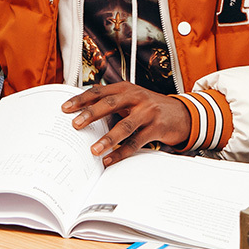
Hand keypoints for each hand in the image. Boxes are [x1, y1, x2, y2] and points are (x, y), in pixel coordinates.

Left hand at [63, 84, 190, 165]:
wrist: (182, 114)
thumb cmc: (151, 108)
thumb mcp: (132, 100)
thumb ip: (112, 103)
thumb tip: (83, 115)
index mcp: (126, 89)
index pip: (99, 91)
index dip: (82, 99)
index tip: (66, 108)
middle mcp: (137, 97)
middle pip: (110, 104)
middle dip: (91, 114)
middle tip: (76, 124)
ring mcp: (148, 112)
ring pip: (124, 126)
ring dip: (108, 139)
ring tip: (94, 149)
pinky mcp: (157, 128)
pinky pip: (136, 142)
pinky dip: (121, 153)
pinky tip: (110, 159)